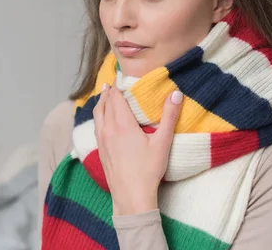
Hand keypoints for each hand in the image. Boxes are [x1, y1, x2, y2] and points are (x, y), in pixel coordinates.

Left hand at [93, 84, 182, 215]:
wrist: (130, 196)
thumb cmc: (148, 170)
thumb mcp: (163, 142)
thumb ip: (169, 116)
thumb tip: (176, 93)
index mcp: (122, 124)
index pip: (116, 97)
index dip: (117, 85)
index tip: (120, 76)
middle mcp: (108, 129)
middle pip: (105, 103)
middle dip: (109, 91)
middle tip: (113, 82)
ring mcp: (102, 140)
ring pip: (97, 114)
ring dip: (101, 102)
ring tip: (104, 94)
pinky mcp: (100, 150)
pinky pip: (96, 126)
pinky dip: (99, 115)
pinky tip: (103, 119)